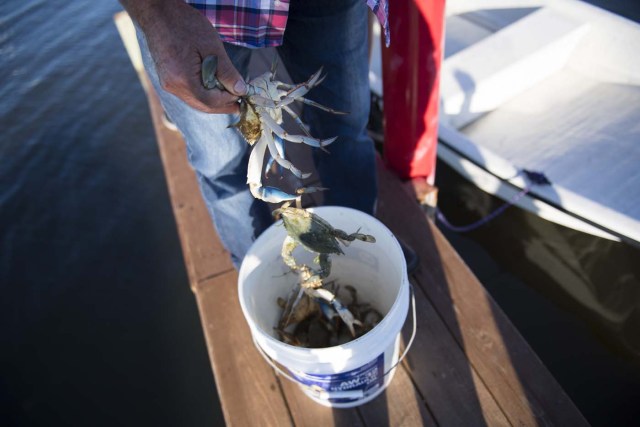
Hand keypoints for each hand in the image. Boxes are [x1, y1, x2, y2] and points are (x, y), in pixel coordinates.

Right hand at [122, 0, 245, 113]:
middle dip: (222, 106)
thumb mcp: (211, 46)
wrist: (158, 13)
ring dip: (213, 101)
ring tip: (229, 96)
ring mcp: (168, 83)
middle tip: (239, 103)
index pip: (210, 101)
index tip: (242, 95)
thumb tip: (240, 90)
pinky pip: (188, 94)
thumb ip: (226, 71)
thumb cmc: (185, 24)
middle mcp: (173, 86)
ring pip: (195, 101)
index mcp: (183, 78)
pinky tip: (214, 88)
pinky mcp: (168, 79)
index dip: (228, 101)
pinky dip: (203, 94)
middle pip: (202, 105)